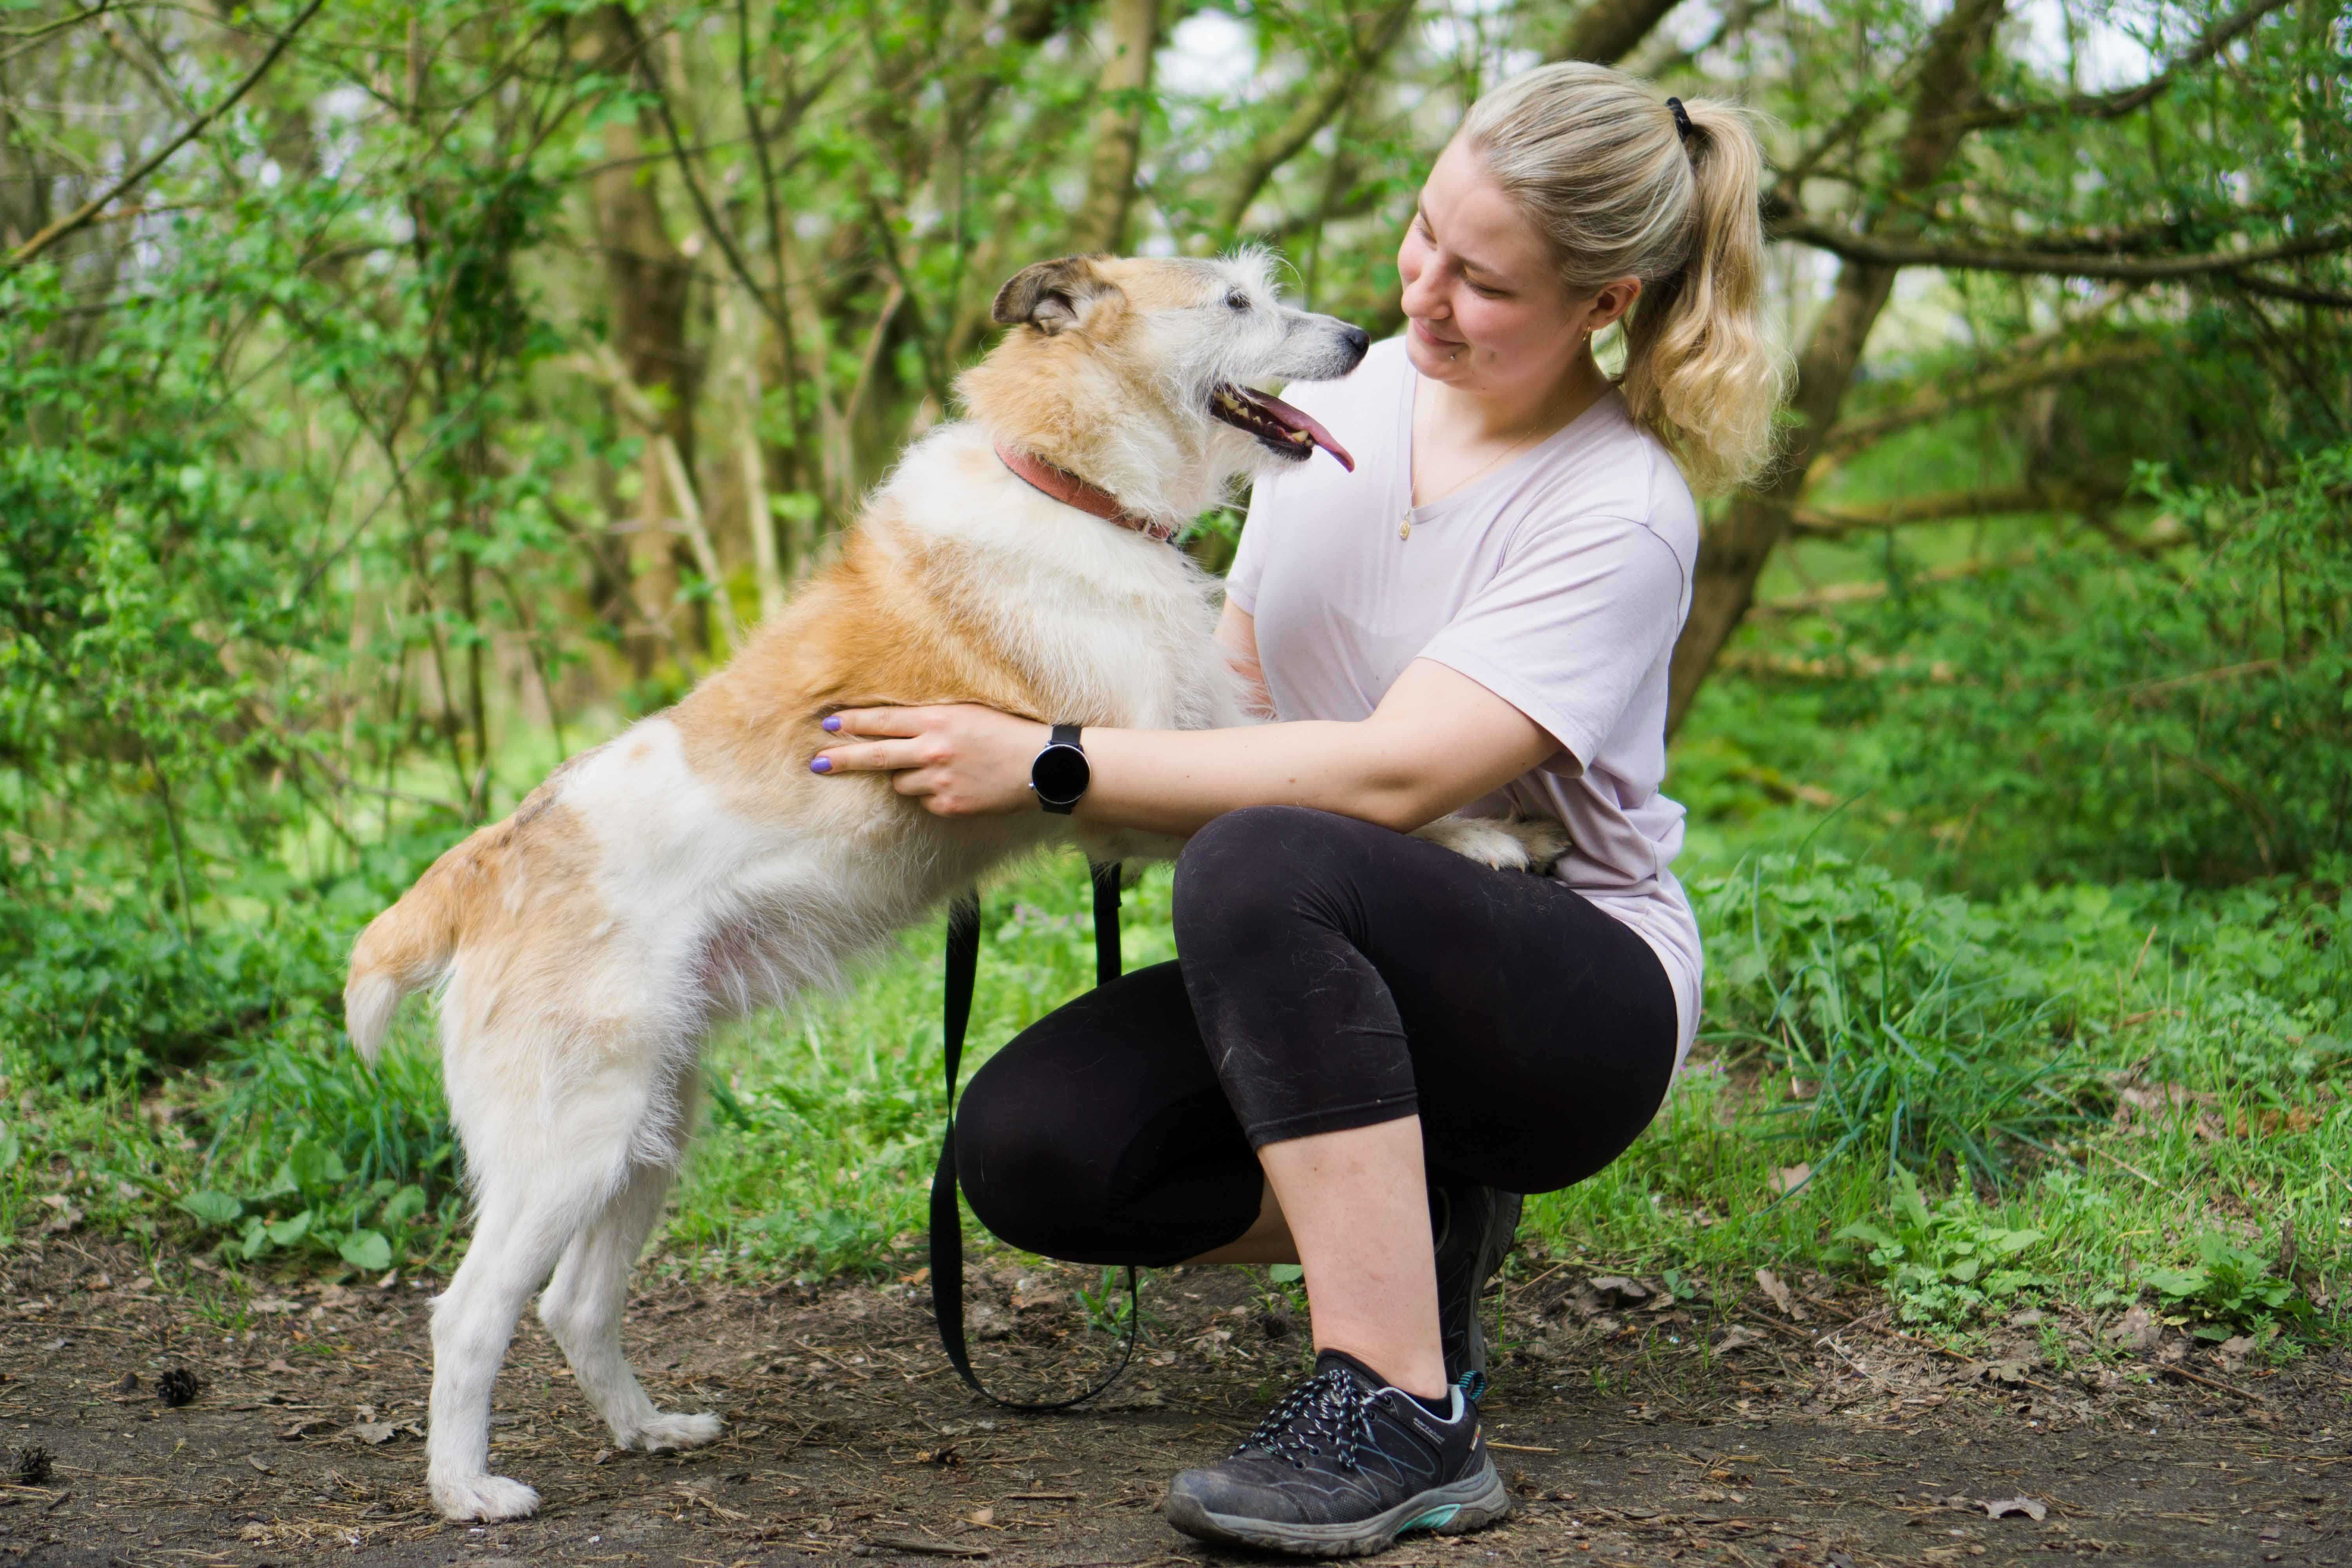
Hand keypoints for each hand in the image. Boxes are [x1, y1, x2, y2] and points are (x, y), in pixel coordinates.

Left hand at [810, 704, 1050, 816]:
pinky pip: (924, 801)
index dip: (853, 723)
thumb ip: (929, 718)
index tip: (829, 724)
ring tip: (941, 768)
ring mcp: (939, 781)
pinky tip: (958, 785)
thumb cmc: (1005, 732)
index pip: (883, 720)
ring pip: (901, 783)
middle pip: (875, 755)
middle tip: (815, 763)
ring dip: (908, 776)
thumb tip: (890, 724)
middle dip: (841, 758)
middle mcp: (933, 749)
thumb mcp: (967, 712)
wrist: (1042, 766)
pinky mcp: (949, 805)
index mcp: (938, 720)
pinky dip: (932, 794)